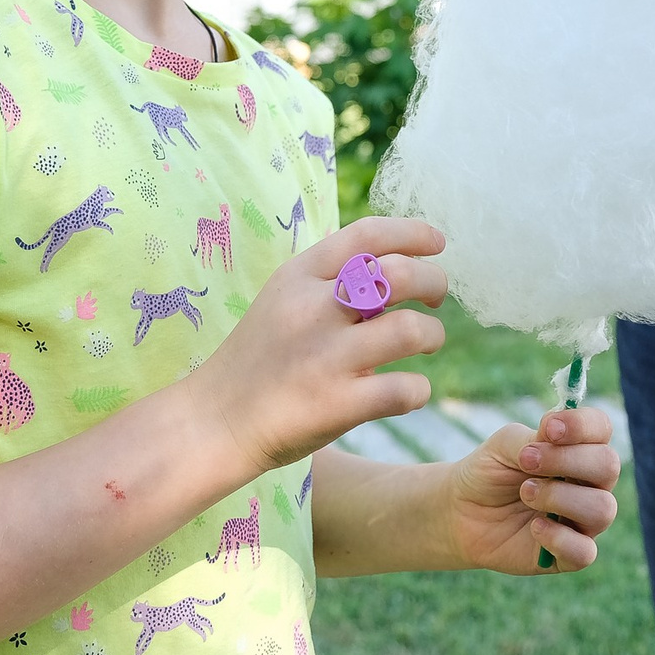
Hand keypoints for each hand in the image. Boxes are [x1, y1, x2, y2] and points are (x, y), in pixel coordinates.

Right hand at [187, 216, 447, 474]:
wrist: (216, 421)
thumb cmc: (260, 359)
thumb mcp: (282, 300)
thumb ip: (330, 282)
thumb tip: (395, 270)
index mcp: (298, 276)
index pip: (367, 235)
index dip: (413, 234)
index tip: (438, 243)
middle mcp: (311, 310)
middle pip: (398, 275)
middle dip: (434, 281)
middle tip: (436, 298)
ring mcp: (324, 358)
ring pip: (410, 329)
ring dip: (433, 334)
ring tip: (427, 342)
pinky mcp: (336, 405)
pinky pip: (404, 389)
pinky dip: (418, 389)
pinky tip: (408, 391)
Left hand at [446, 404, 619, 573]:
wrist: (461, 513)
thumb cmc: (490, 472)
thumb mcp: (504, 445)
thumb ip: (534, 439)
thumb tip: (554, 436)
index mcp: (578, 449)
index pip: (601, 429)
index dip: (582, 425)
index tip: (548, 428)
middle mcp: (590, 484)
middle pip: (609, 466)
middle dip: (567, 460)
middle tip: (527, 461)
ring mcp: (583, 521)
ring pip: (602, 509)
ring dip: (559, 497)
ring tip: (525, 493)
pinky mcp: (569, 555)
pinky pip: (585, 552)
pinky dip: (558, 537)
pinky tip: (534, 527)